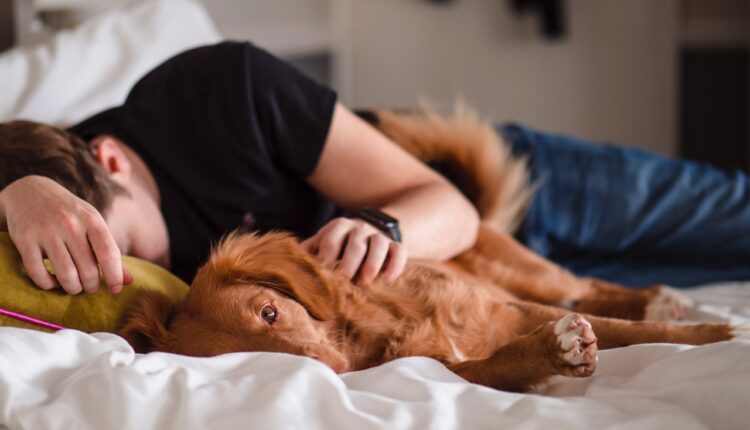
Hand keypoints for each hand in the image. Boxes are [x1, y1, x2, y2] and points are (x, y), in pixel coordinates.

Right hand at [0, 176, 131, 294]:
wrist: (30, 190)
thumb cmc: (70, 213)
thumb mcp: (93, 224)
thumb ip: (109, 251)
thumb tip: (129, 282)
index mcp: (92, 220)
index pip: (109, 254)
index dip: (114, 276)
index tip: (115, 290)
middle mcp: (70, 224)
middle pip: (88, 270)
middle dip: (91, 286)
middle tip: (90, 287)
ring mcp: (46, 231)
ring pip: (65, 275)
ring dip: (72, 288)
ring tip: (74, 287)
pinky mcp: (24, 239)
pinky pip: (38, 273)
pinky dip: (47, 284)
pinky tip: (52, 281)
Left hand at [301, 217, 406, 282]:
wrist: (369, 231)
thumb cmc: (339, 244)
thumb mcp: (322, 242)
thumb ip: (308, 252)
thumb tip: (288, 268)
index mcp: (338, 227)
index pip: (331, 239)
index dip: (327, 256)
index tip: (323, 273)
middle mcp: (359, 228)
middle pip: (356, 243)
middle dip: (349, 261)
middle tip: (344, 279)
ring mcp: (378, 236)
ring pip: (379, 244)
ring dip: (372, 263)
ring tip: (365, 281)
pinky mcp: (395, 245)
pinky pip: (399, 251)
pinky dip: (395, 265)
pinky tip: (388, 280)